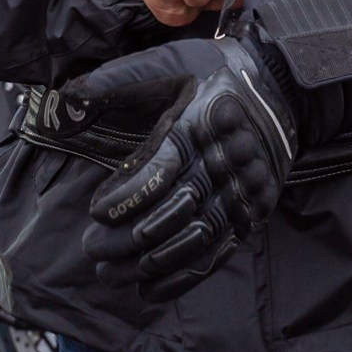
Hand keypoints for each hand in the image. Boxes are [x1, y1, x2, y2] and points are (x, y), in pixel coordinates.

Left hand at [74, 39, 295, 298]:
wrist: (283, 85)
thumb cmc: (216, 71)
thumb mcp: (169, 62)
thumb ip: (119, 79)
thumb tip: (68, 95)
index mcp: (200, 123)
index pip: (161, 168)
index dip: (127, 196)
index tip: (96, 212)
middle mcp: (224, 161)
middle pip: (174, 210)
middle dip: (128, 237)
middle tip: (92, 250)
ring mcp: (242, 191)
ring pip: (193, 238)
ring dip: (150, 263)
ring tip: (110, 274)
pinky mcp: (252, 212)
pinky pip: (218, 253)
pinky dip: (184, 277)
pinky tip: (150, 290)